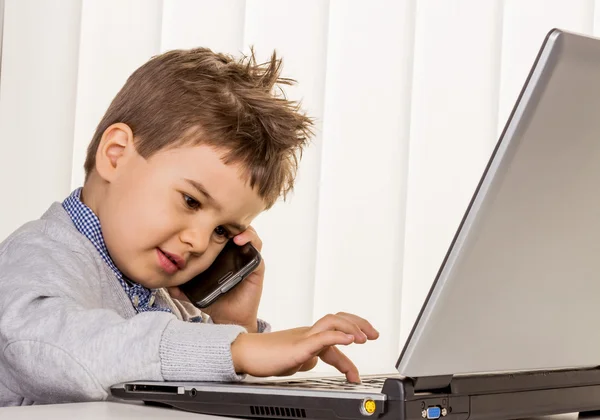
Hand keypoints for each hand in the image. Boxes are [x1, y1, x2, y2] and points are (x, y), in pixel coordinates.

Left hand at [169, 227, 264, 332]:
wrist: (229, 318)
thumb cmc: (214, 301)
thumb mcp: (193, 291)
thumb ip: (180, 286)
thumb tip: (165, 283)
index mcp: (220, 253)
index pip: (220, 231)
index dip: (214, 222)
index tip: (203, 219)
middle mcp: (234, 252)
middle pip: (233, 228)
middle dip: (227, 219)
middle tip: (217, 219)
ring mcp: (246, 256)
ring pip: (246, 233)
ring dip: (240, 227)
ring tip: (231, 231)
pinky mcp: (256, 264)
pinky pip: (256, 247)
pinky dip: (250, 239)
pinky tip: (240, 241)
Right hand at [231, 312, 378, 382]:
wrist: (246, 354)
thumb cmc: (266, 356)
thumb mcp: (294, 360)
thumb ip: (306, 358)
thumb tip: (314, 361)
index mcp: (310, 336)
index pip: (337, 332)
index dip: (353, 342)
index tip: (357, 371)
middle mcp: (309, 333)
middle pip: (339, 318)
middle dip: (359, 324)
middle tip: (374, 335)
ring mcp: (304, 337)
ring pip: (332, 322)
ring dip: (352, 328)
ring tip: (364, 338)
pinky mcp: (298, 346)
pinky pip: (321, 337)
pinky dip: (338, 337)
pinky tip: (349, 341)